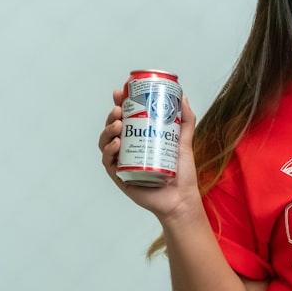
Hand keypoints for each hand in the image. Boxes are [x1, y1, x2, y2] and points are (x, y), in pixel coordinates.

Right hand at [98, 90, 202, 222]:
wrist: (182, 198)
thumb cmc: (182, 173)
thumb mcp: (184, 142)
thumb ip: (185, 120)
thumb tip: (182, 97)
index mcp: (140, 138)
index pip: (125, 117)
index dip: (119, 103)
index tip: (120, 92)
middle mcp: (128, 148)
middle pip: (112, 127)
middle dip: (112, 115)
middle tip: (120, 108)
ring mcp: (122, 162)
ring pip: (106, 142)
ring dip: (108, 130)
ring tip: (118, 124)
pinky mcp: (120, 176)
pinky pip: (108, 161)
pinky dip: (109, 150)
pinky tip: (117, 143)